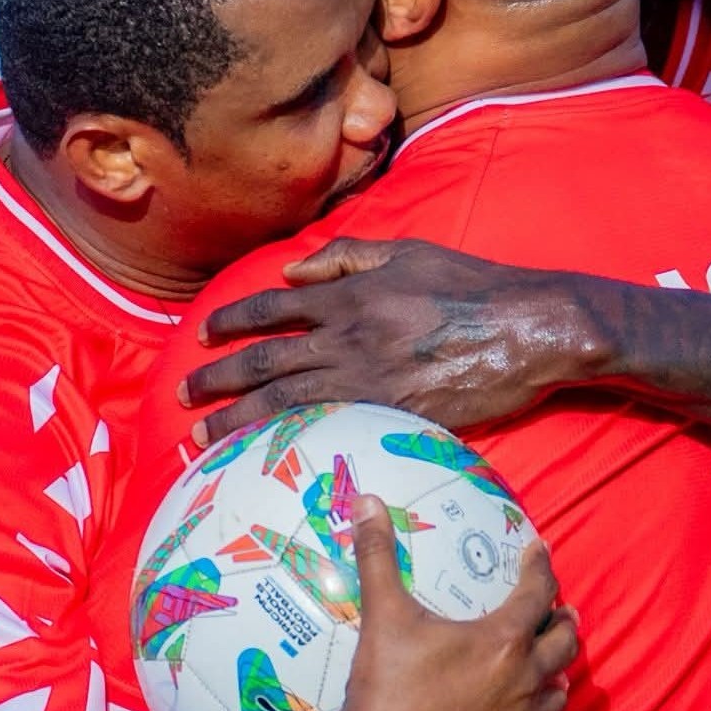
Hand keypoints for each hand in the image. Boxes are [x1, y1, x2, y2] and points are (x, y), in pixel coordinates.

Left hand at [183, 239, 598, 445]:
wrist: (527, 329)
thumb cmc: (474, 287)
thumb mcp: (409, 251)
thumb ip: (348, 258)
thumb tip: (294, 271)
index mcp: (350, 296)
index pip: (274, 307)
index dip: (234, 321)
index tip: (205, 335)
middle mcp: (349, 339)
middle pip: (267, 361)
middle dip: (218, 379)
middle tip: (183, 396)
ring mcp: (369, 382)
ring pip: (286, 402)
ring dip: (238, 421)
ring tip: (204, 437)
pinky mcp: (393, 418)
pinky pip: (330, 433)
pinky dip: (292, 446)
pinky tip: (266, 459)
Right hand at [333, 496, 576, 710]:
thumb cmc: (386, 687)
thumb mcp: (383, 614)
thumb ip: (378, 555)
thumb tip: (366, 501)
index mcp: (502, 642)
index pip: (537, 594)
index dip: (541, 567)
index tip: (538, 550)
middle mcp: (522, 680)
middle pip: (563, 645)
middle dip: (562, 621)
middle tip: (557, 608)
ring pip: (556, 694)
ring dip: (556, 673)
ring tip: (550, 664)